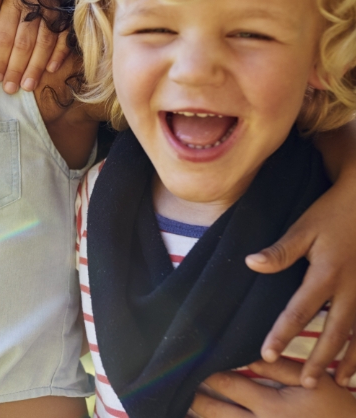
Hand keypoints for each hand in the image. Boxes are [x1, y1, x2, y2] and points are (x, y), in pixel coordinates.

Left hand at [0, 0, 69, 93]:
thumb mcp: (4, 8)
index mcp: (14, 2)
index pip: (5, 35)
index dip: (0, 57)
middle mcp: (34, 6)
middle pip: (24, 42)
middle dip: (16, 67)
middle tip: (11, 88)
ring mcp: (55, 12)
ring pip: (44, 43)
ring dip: (35, 67)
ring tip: (28, 86)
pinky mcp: (71, 17)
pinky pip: (65, 38)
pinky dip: (58, 54)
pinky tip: (51, 70)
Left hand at [190, 359, 355, 416]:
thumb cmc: (334, 408)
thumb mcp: (310, 381)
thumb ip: (277, 367)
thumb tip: (247, 355)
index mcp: (271, 407)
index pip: (227, 385)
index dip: (206, 374)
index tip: (191, 364)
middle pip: (214, 412)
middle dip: (193, 399)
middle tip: (173, 386)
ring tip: (179, 409)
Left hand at [245, 173, 355, 386]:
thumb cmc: (333, 214)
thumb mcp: (304, 227)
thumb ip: (280, 250)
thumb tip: (251, 264)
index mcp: (326, 275)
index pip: (299, 311)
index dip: (282, 334)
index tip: (268, 355)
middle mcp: (351, 290)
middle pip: (335, 332)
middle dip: (320, 359)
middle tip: (307, 384)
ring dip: (349, 359)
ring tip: (338, 381)